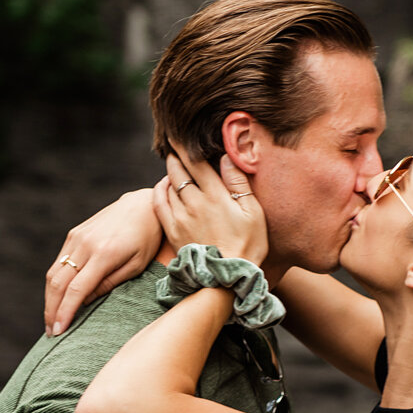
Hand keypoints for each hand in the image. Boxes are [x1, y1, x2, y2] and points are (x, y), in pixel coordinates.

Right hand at [44, 188, 162, 335]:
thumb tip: (85, 301)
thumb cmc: (146, 238)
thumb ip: (111, 283)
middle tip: (51, 332)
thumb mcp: (137, 264)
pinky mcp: (74, 234)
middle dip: (51, 310)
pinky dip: (54, 283)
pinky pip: (58, 262)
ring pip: (53, 273)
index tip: (58, 331)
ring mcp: (76, 237)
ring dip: (49, 299)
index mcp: (104, 254)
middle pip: (58, 283)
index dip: (65, 312)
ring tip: (51, 319)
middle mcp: (85, 244)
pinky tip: (57, 298)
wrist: (141, 205)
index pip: (76, 289)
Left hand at [157, 148, 267, 267]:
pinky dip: (159, 191)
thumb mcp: (253, 213)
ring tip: (172, 164)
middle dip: (175, 155)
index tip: (180, 134)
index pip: (196, 162)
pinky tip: (164, 186)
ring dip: (169, 172)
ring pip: (168, 185)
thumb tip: (227, 158)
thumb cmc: (248, 246)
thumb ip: (239, 183)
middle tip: (174, 145)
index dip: (186, 146)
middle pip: (178, 170)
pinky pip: (159, 204)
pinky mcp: (172, 231)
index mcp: (216, 195)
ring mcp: (180, 217)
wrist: (226, 278)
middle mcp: (194, 202)